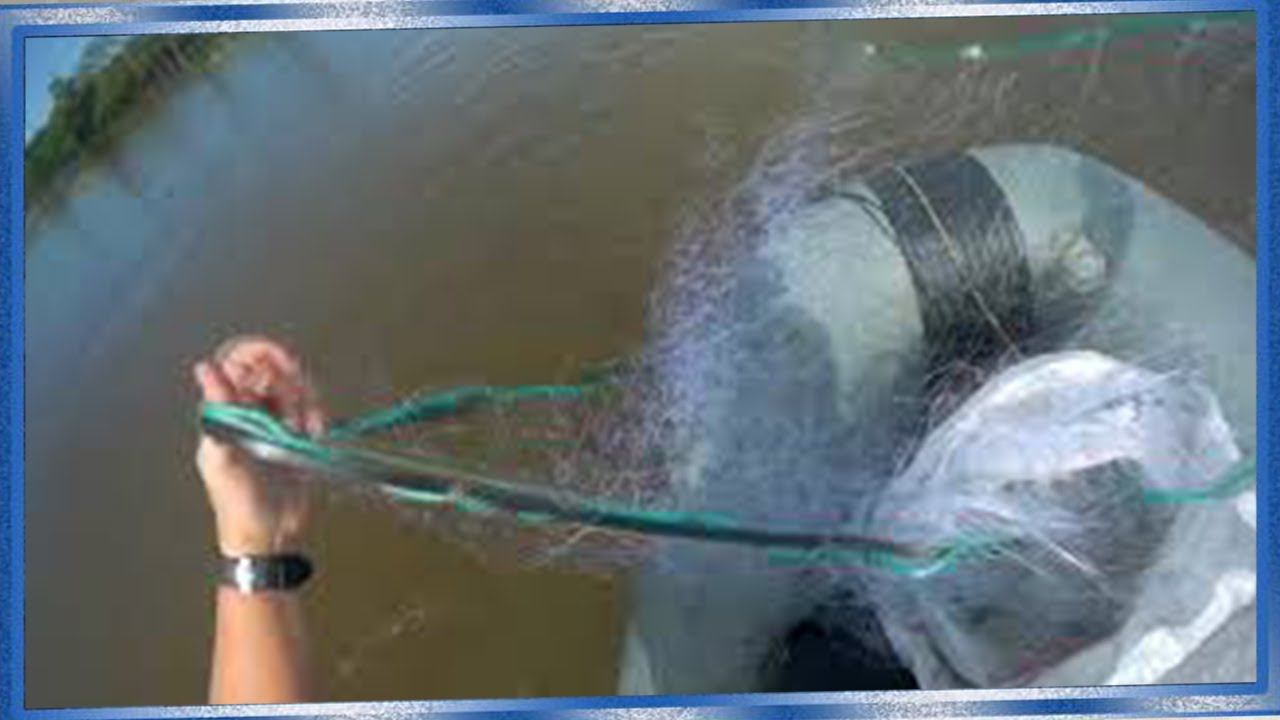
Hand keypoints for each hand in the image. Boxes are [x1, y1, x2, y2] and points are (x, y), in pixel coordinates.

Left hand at [193, 336, 325, 556]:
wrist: (269, 534)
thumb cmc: (237, 502)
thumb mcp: (223, 456)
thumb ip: (218, 410)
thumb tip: (205, 368)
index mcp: (226, 410)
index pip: (240, 362)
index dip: (261, 352)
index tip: (283, 360)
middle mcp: (251, 409)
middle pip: (275, 370)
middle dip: (291, 383)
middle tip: (295, 407)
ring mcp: (276, 420)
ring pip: (298, 388)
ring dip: (306, 404)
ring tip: (301, 432)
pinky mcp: (299, 433)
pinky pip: (313, 409)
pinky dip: (318, 418)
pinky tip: (313, 436)